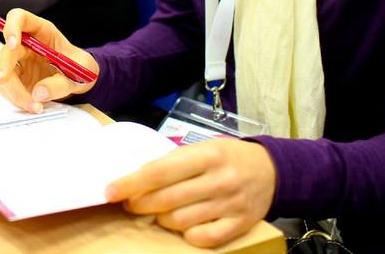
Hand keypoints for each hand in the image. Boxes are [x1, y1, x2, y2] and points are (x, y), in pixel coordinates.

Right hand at [0, 8, 97, 112]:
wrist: (83, 81)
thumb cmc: (81, 68)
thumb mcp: (79, 73)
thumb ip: (61, 83)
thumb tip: (38, 93)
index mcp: (42, 30)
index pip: (19, 18)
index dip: (12, 27)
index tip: (13, 44)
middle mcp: (27, 44)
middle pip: (7, 50)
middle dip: (4, 66)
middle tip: (3, 81)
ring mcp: (20, 62)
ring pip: (5, 73)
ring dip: (14, 92)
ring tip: (35, 106)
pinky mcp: (18, 79)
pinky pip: (9, 89)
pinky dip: (18, 100)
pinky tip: (33, 106)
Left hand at [106, 137, 276, 247]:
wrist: (273, 170)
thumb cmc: (229, 156)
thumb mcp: (204, 146)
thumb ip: (175, 160)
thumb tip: (137, 175)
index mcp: (207, 154)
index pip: (159, 172)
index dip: (131, 183)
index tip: (110, 191)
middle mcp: (219, 179)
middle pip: (167, 199)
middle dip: (140, 204)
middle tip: (130, 204)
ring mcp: (230, 204)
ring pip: (181, 221)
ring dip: (162, 219)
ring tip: (159, 212)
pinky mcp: (239, 225)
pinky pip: (203, 239)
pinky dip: (186, 235)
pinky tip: (182, 225)